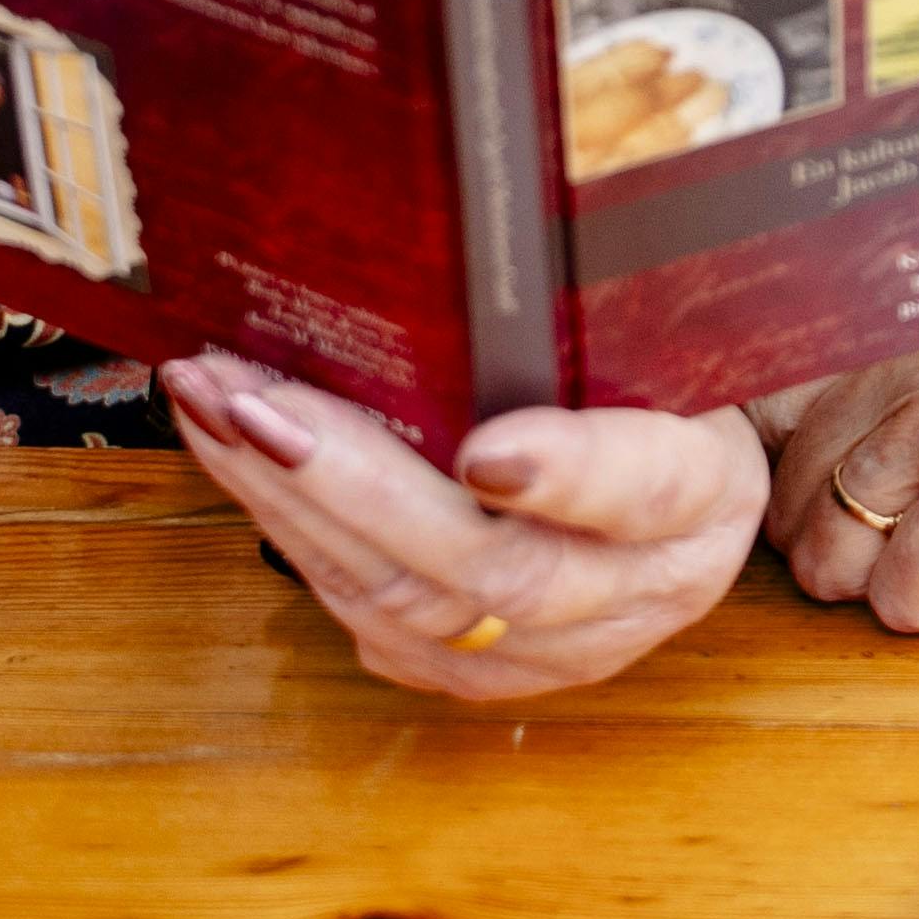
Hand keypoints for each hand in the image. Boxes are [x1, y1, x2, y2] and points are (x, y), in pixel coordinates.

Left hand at [169, 352, 765, 698]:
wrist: (681, 501)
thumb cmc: (661, 389)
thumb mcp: (666, 339)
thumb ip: (601, 321)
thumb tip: (491, 246)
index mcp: (706, 496)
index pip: (643, 493)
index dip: (566, 476)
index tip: (484, 451)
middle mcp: (637, 595)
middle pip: (492, 567)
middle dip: (354, 483)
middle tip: (253, 399)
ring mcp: (552, 652)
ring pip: (408, 603)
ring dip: (289, 501)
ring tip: (212, 405)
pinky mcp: (476, 672)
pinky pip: (371, 618)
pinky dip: (293, 534)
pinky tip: (236, 457)